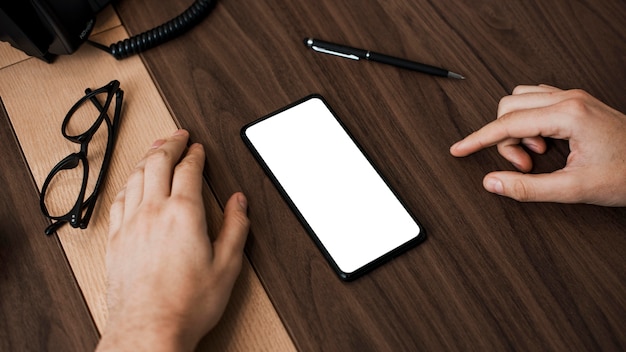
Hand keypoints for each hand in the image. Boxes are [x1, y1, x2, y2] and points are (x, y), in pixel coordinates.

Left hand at [97, 130, 249, 350]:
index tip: (197, 147)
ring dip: (146, 158)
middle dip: (168, 144)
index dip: (193, 154)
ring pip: (135, 177)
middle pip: (157, 164)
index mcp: (183, 214)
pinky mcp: (115, 240)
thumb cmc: (187, 303)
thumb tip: (238, 203)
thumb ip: (235, 228)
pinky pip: (118, 200)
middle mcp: (153, 212)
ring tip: (154, 149)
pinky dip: (127, 183)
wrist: (148, 329)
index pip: (187, 170)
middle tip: (176, 135)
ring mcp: (130, 225)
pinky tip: (130, 183)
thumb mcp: (227, 266)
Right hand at [450, 85, 625, 205]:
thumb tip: (492, 182)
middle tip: (524, 165)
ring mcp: (573, 97)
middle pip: (509, 106)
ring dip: (518, 129)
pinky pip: (537, 102)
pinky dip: (531, 123)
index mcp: (567, 114)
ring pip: (521, 101)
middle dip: (505, 138)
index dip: (478, 139)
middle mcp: (568, 98)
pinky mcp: (577, 102)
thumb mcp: (573, 189)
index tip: (458, 149)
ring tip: (537, 155)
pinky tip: (545, 144)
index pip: (506, 123)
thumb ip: (527, 187)